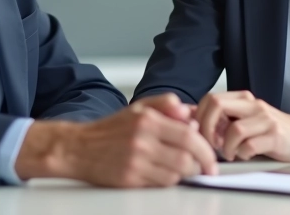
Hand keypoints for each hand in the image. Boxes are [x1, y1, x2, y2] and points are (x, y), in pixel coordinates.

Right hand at [15, 94, 217, 186]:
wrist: (78, 148)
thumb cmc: (110, 129)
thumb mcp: (138, 108)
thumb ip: (165, 104)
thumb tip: (189, 113)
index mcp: (147, 120)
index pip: (190, 135)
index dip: (206, 149)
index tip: (212, 157)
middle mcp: (142, 140)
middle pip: (187, 158)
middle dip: (201, 165)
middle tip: (205, 167)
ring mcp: (136, 161)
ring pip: (176, 174)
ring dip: (184, 174)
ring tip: (181, 168)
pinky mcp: (129, 179)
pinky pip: (161, 184)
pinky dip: (169, 181)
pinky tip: (164, 173)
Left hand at [195, 91, 289, 162]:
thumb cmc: (267, 130)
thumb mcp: (242, 118)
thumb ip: (219, 117)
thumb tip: (188, 117)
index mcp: (242, 98)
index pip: (210, 98)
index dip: (199, 117)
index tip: (200, 133)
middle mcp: (253, 104)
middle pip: (217, 105)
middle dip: (207, 128)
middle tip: (210, 144)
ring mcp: (265, 119)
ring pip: (234, 129)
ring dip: (226, 147)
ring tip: (229, 154)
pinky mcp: (275, 136)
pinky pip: (249, 145)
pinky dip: (242, 154)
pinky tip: (244, 155)